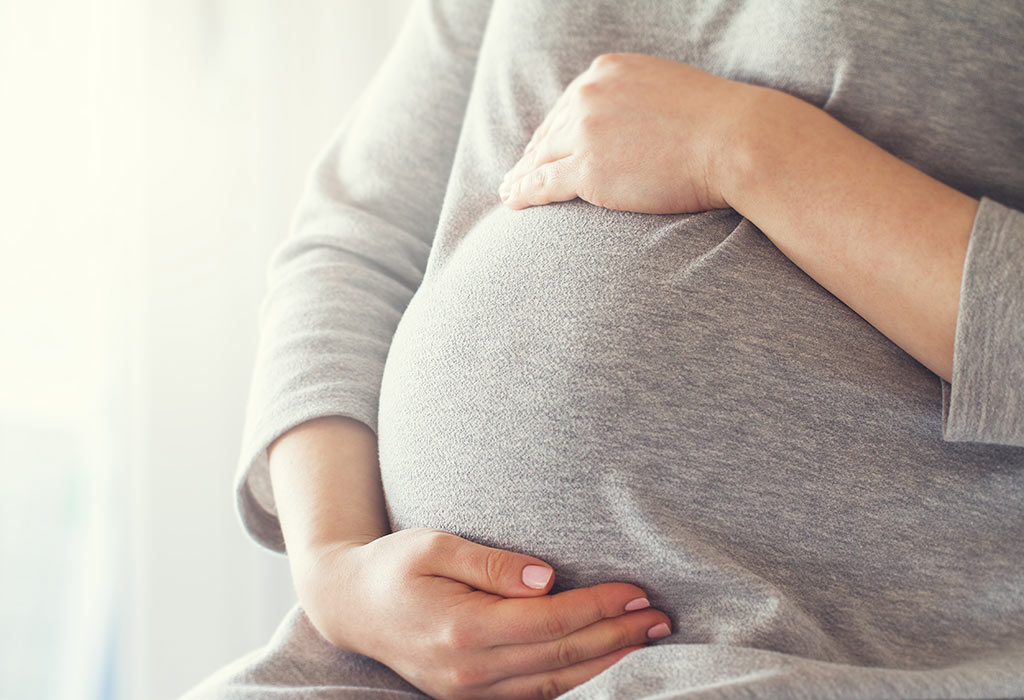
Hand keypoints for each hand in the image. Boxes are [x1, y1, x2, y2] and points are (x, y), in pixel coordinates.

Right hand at [297, 528, 671, 699]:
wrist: (350, 606)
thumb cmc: (395, 566)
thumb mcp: (436, 545)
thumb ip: (491, 563)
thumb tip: (546, 577)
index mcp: (461, 629)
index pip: (548, 622)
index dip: (598, 608)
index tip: (636, 591)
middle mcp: (468, 671)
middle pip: (560, 657)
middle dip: (616, 637)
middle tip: (661, 618)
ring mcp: (468, 692)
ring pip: (554, 685)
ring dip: (606, 664)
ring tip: (646, 641)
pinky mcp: (470, 697)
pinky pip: (535, 696)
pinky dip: (576, 683)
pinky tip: (604, 665)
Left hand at [498, 52, 754, 213]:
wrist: (736, 140)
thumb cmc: (716, 122)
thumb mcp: (666, 91)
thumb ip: (636, 100)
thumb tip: (627, 122)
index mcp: (605, 71)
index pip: (569, 104)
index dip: (554, 130)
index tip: (542, 147)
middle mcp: (588, 95)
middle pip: (550, 131)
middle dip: (534, 154)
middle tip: (519, 172)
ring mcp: (585, 133)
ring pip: (540, 158)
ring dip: (521, 176)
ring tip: (509, 190)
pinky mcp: (587, 171)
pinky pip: (543, 183)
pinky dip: (523, 192)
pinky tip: (511, 200)